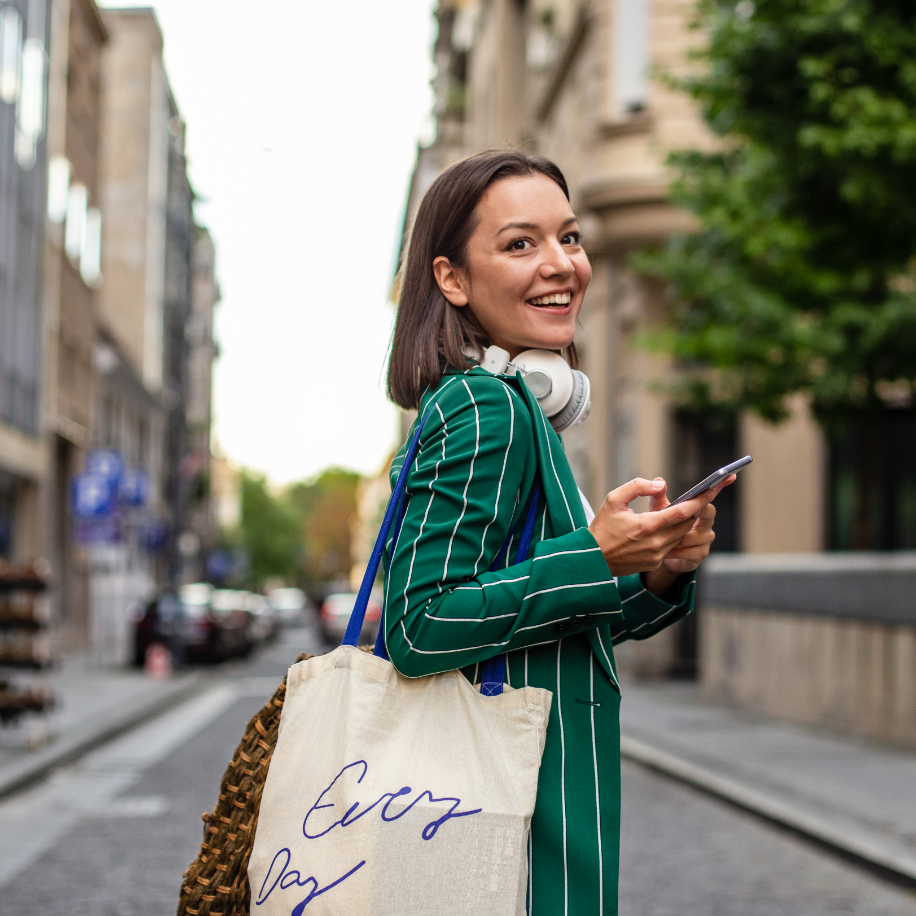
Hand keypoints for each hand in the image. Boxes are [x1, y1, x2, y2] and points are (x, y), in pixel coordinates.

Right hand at [587, 478, 721, 578]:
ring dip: (683, 525)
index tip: (711, 491)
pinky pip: (670, 548)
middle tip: (699, 499)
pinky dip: (671, 537)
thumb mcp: (613, 499)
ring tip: (680, 512)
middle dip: (694, 511)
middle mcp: (656, 543)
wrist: (592, 560)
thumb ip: (638, 487)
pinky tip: (664, 530)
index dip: (698, 501)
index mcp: (647, 526)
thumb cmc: (601, 528)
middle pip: (685, 525)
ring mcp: (656, 556)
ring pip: (680, 537)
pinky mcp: (654, 564)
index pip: (681, 512)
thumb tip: (660, 484)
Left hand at [641, 475, 735, 596]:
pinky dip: (675, 551)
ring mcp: (706, 539)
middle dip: (694, 512)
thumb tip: (659, 481)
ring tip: (660, 539)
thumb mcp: (659, 512)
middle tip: (681, 513)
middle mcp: (707, 522)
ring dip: (676, 537)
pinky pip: (689, 551)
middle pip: (708, 512)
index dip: (720, 485)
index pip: (710, 495)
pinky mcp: (701, 554)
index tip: (730, 476)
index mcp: (699, 508)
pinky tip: (664, 552)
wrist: (662, 555)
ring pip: (693, 534)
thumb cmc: (663, 528)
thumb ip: (658, 497)